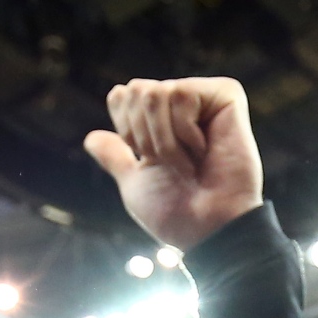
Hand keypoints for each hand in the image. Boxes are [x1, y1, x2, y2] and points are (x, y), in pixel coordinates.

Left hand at [81, 78, 263, 251]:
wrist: (209, 228)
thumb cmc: (177, 213)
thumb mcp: (135, 184)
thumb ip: (115, 158)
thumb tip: (90, 139)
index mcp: (161, 122)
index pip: (120, 96)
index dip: (125, 129)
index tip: (148, 160)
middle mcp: (182, 104)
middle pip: (135, 89)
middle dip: (144, 135)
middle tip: (171, 164)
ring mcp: (205, 96)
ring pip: (156, 93)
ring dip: (165, 140)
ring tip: (189, 162)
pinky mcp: (226, 94)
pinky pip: (180, 94)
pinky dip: (185, 132)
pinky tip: (206, 150)